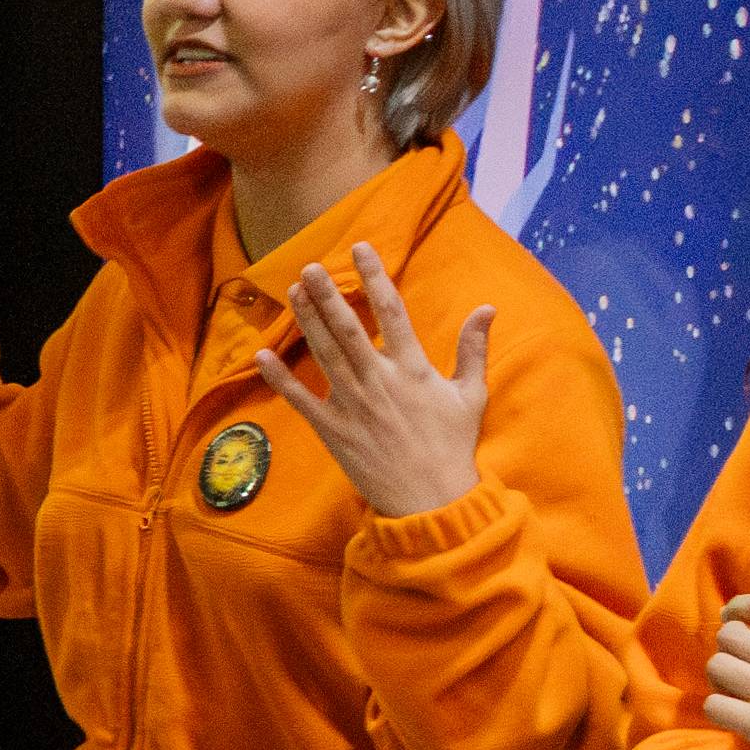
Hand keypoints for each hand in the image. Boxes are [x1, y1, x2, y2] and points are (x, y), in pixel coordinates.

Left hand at [264, 248, 493, 518]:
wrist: (431, 500)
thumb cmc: (452, 446)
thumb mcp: (471, 396)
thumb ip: (474, 349)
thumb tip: (487, 308)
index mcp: (413, 369)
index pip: (391, 311)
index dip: (374, 277)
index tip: (360, 249)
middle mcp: (378, 381)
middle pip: (347, 328)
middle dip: (326, 294)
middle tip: (309, 267)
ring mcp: (352, 405)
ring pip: (322, 354)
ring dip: (306, 320)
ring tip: (292, 291)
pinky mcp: (332, 430)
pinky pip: (300, 400)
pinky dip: (279, 378)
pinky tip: (262, 355)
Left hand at [701, 583, 749, 749]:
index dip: (739, 607)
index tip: (734, 618)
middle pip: (732, 635)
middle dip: (728, 648)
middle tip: (738, 665)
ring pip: (718, 666)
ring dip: (719, 679)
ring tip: (736, 690)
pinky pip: (715, 704)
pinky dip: (719, 710)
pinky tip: (737, 716)